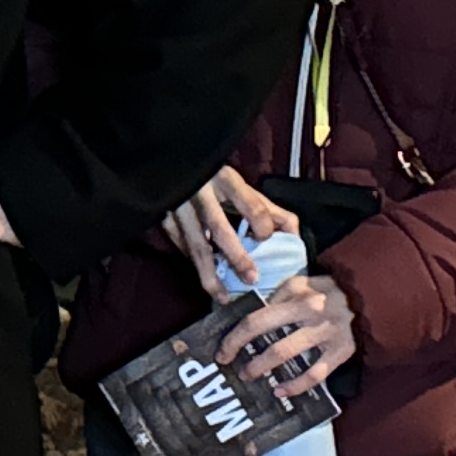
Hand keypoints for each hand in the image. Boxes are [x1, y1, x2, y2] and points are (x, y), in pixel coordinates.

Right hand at [160, 165, 292, 283]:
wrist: (172, 158)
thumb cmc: (214, 177)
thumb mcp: (241, 185)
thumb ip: (268, 209)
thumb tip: (293, 236)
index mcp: (227, 179)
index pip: (252, 206)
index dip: (263, 228)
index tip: (264, 240)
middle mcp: (202, 192)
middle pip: (221, 228)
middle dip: (237, 257)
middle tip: (251, 280)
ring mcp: (179, 206)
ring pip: (196, 245)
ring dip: (210, 273)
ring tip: (223, 297)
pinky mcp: (163, 216)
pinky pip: (180, 245)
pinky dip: (192, 263)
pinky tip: (204, 276)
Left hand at [216, 267, 357, 402]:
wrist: (368, 298)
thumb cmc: (325, 292)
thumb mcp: (300, 284)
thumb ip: (277, 298)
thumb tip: (251, 320)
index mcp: (295, 295)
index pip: (256, 317)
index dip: (235, 336)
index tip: (223, 350)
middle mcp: (309, 312)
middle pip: (265, 333)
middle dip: (242, 352)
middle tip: (231, 365)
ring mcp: (325, 333)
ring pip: (285, 353)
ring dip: (262, 367)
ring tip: (249, 376)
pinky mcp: (341, 351)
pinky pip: (314, 374)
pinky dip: (295, 386)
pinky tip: (279, 391)